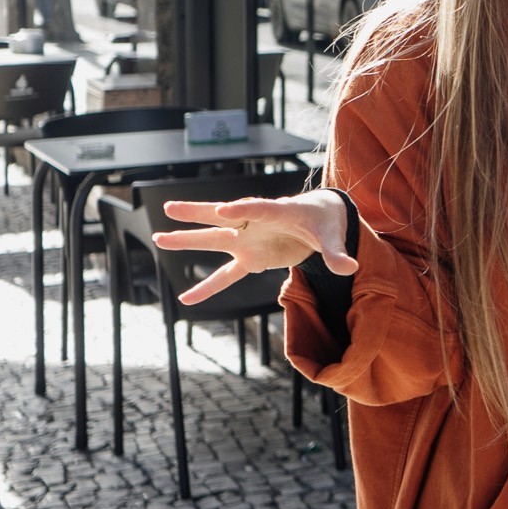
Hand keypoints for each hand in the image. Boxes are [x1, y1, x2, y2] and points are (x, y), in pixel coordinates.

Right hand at [154, 189, 355, 304]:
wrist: (321, 221)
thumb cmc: (326, 222)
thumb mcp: (334, 236)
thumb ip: (337, 253)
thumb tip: (349, 268)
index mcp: (279, 211)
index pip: (259, 208)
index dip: (243, 209)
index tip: (224, 209)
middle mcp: (256, 224)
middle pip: (224, 217)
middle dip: (198, 213)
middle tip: (169, 209)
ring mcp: (249, 241)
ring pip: (215, 239)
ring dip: (189, 239)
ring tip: (158, 237)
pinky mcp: (251, 258)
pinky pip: (226, 276)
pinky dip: (208, 288)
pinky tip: (185, 300)